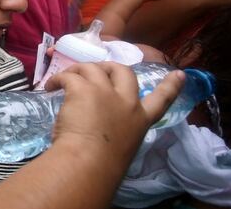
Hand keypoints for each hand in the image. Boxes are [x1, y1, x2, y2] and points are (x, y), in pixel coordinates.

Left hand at [45, 62, 183, 161]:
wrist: (88, 162)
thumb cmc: (102, 164)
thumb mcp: (119, 147)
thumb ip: (115, 132)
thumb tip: (98, 130)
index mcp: (140, 120)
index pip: (161, 100)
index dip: (170, 86)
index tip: (179, 74)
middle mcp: (127, 102)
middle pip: (124, 72)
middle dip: (109, 66)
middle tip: (94, 69)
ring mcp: (105, 92)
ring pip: (93, 68)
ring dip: (78, 70)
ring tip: (62, 81)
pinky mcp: (83, 89)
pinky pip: (69, 76)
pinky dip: (58, 79)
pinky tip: (50, 87)